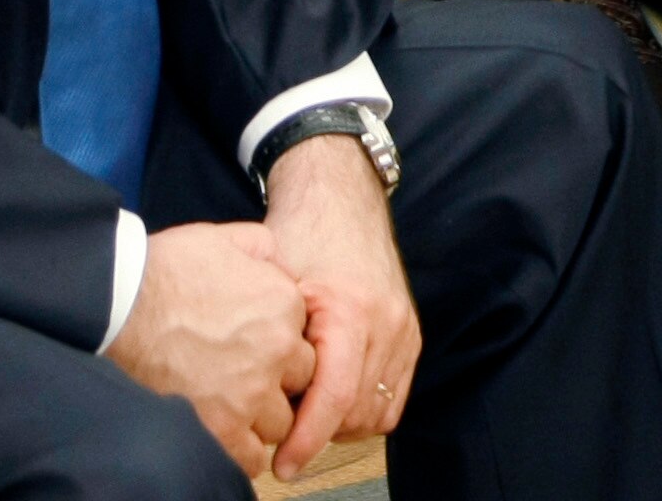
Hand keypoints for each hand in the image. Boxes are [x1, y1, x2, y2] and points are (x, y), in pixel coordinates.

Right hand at [104, 220, 313, 478]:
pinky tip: (223, 428)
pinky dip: (241, 448)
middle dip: (279, 380)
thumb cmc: (167, 269)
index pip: (306, 337)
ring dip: (261, 416)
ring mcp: (250, 393)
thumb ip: (264, 251)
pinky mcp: (220, 429)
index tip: (259, 345)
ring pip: (281, 422)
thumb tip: (278, 269)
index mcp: (283, 304)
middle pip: (300, 381)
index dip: (283, 343)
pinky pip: (251, 456)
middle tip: (246, 374)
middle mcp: (277, 350)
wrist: (121, 304)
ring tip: (232, 401)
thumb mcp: (225, 238)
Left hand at [262, 132, 420, 478]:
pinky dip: (366, 408)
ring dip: (343, 423)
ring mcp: (403, 328)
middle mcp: (385, 322)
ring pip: (377, 411)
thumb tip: (250, 399)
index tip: (283, 464)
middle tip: (285, 432)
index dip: (306, 440)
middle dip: (320, 432)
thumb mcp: (276, 283)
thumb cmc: (301, 235)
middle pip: (356, 413)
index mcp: (350, 310)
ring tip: (308, 411)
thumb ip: (272, 339)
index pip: (333, 399)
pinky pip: (394, 396)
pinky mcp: (411, 332)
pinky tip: (336, 399)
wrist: (340, 197)